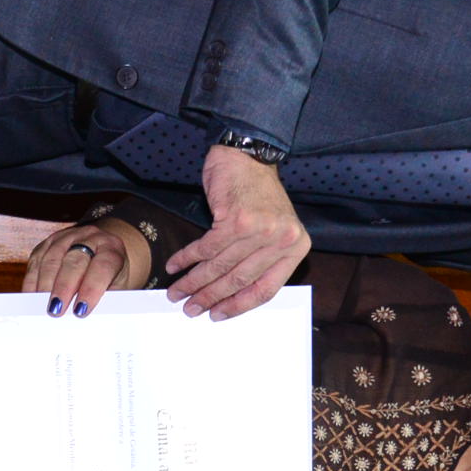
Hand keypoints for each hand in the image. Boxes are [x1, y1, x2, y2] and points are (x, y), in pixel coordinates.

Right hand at [21, 219, 148, 317]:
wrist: (104, 250)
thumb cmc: (111, 275)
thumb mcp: (117, 286)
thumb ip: (104, 299)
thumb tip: (84, 318)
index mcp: (112, 249)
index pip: (103, 267)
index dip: (91, 289)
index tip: (81, 311)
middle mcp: (90, 237)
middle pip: (74, 261)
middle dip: (63, 288)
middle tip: (56, 311)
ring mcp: (67, 237)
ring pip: (52, 259)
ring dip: (45, 286)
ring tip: (42, 307)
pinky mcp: (48, 242)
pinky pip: (36, 260)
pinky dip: (33, 281)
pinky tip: (32, 297)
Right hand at [163, 147, 309, 321]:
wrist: (248, 154)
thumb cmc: (259, 193)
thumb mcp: (274, 228)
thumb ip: (262, 258)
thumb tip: (230, 294)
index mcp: (295, 247)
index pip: (266, 289)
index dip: (239, 306)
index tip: (219, 315)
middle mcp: (281, 240)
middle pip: (240, 280)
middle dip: (211, 297)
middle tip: (191, 309)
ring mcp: (259, 230)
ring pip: (220, 266)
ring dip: (193, 282)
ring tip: (177, 293)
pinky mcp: (236, 219)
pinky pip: (206, 248)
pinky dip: (187, 259)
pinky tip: (175, 266)